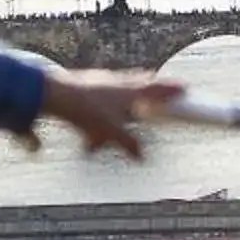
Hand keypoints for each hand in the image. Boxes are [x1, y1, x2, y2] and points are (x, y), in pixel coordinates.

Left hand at [26, 69, 184, 158]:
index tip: (185, 88)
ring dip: (124, 106)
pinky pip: (100, 104)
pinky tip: (90, 137)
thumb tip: (141, 155)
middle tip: (158, 92)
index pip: (158, 88)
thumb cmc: (85, 109)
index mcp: (131, 91)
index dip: (172, 89)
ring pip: (119, 94)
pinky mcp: (85, 88)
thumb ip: (128, 144)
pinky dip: (102, 118)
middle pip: (140, 85)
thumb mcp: (112, 132)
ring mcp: (101, 84)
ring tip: (124, 122)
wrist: (54, 95)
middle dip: (150, 91)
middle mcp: (118, 83)